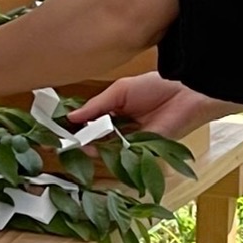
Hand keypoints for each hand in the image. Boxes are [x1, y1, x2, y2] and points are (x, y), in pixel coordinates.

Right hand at [69, 74, 238, 138]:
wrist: (185, 92)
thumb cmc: (155, 86)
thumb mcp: (119, 91)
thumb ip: (96, 106)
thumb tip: (71, 117)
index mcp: (116, 113)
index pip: (91, 124)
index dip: (75, 128)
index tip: (57, 132)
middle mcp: (122, 130)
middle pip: (97, 140)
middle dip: (80, 142)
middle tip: (60, 145)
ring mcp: (132, 142)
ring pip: (107, 150)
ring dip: (92, 149)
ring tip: (75, 146)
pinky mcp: (144, 152)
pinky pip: (122, 156)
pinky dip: (109, 153)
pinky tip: (95, 149)